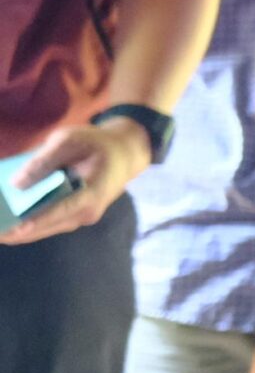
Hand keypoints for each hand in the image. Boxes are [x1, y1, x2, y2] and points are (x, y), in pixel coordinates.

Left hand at [0, 119, 151, 245]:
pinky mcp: (75, 215)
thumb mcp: (69, 141)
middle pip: (46, 226)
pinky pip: (49, 223)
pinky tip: (10, 221)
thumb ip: (43, 161)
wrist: (125, 153)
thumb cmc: (97, 144)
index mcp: (90, 194)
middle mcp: (86, 213)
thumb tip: (16, 184)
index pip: (57, 211)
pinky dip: (29, 224)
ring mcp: (81, 217)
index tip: (10, 232)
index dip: (32, 222)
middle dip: (17, 231)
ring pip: (46, 228)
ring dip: (21, 230)